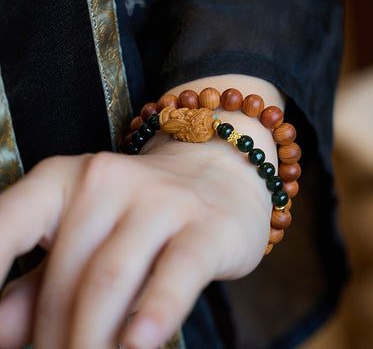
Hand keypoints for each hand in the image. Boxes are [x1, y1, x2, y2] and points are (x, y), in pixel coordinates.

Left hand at [0, 127, 272, 348]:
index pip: (5, 226)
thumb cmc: (144, 208)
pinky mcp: (205, 226)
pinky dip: (154, 312)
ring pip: (109, 281)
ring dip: (92, 340)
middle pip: (64, 276)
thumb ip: (41, 277)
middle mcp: (108, 180)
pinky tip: (139, 343)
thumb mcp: (87, 230)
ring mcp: (161, 200)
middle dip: (53, 338)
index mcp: (65, 179)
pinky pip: (175, 272)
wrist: (220, 173)